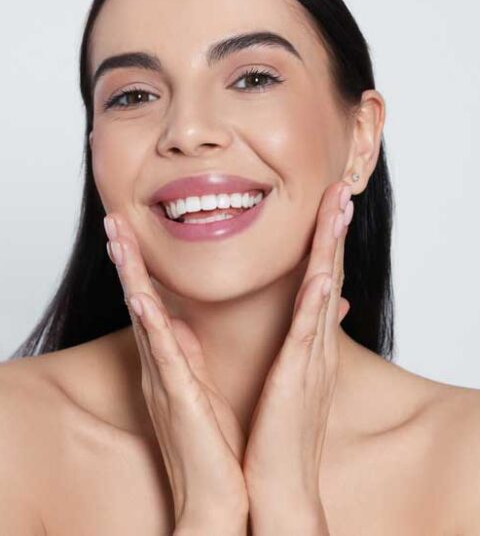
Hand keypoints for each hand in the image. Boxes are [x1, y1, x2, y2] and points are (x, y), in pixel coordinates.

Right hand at [103, 214, 248, 532]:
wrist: (215, 497)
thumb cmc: (213, 443)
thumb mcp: (201, 387)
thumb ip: (191, 355)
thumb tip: (186, 325)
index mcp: (171, 362)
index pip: (151, 305)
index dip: (139, 268)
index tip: (131, 233)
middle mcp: (160, 366)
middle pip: (139, 302)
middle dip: (126, 261)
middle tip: (113, 221)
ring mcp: (164, 380)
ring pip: (143, 319)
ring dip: (130, 278)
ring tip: (118, 240)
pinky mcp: (177, 398)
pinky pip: (163, 356)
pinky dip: (152, 325)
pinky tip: (141, 298)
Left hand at [242, 180, 352, 533]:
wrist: (279, 485)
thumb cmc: (278, 434)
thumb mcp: (287, 381)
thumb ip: (293, 346)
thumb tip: (296, 320)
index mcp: (308, 344)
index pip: (319, 283)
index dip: (324, 244)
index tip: (326, 209)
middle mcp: (316, 344)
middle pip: (329, 275)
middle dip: (334, 232)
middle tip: (341, 190)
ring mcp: (312, 358)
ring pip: (325, 290)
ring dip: (332, 247)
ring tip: (339, 207)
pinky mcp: (300, 376)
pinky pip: (310, 329)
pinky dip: (319, 296)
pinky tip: (324, 268)